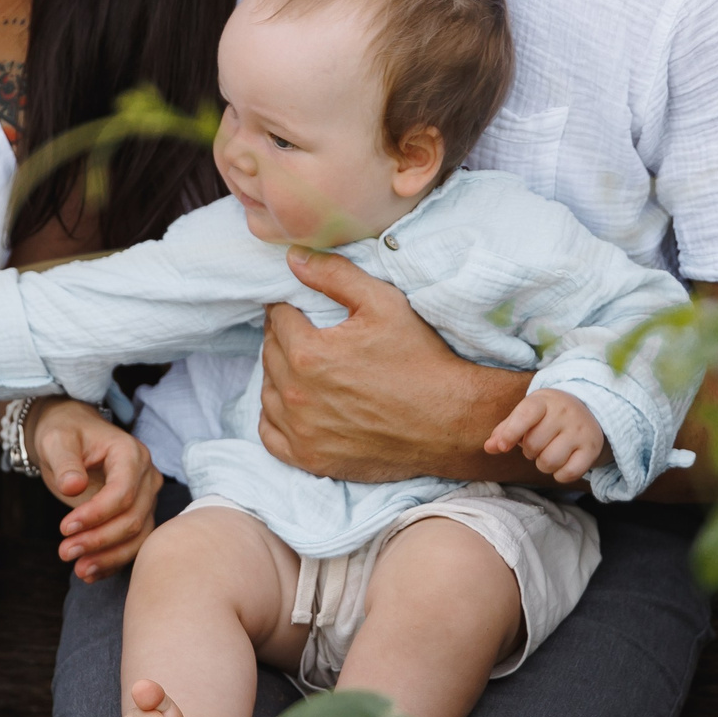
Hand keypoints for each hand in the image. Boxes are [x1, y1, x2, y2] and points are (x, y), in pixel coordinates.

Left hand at [24, 399, 162, 580]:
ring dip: (109, 557)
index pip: (123, 492)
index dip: (96, 514)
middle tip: (65, 552)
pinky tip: (91, 573)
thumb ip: (65, 462)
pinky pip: (134, 543)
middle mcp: (146, 476)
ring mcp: (146, 497)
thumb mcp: (56, 441)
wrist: (72, 436)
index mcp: (130, 453)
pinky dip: (114, 560)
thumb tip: (74, 486)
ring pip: (138, 536)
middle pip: (132, 518)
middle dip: (99, 540)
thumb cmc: (65, 434)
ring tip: (79, 570)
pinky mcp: (139, 514)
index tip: (64, 528)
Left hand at [259, 247, 537, 483]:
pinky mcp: (310, 459)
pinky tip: (292, 405)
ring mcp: (301, 432)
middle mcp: (296, 395)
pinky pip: (270, 435)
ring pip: (267, 393)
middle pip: (269, 353)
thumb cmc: (421, 360)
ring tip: (303, 366)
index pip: (277, 318)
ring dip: (278, 375)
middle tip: (305, 333)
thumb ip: (334, 275)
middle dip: (283, 338)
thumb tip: (293, 257)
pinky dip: (275, 417)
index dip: (289, 308)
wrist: (450, 421)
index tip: (302, 308)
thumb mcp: (384, 303)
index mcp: (308, 353)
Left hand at [485, 388, 604, 483]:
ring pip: (549, 462)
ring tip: (549, 452)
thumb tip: (489, 447)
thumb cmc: (548, 415)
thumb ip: (505, 430)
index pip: (525, 415)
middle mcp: (565, 412)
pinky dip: (560, 475)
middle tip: (538, 443)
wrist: (589, 410)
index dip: (510, 433)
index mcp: (544, 400)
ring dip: (543, 464)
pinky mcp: (592, 448)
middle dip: (529, 450)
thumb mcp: (527, 414)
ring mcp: (581, 430)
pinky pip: (568, 473)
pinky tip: (562, 463)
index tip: (502, 446)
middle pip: (533, 445)